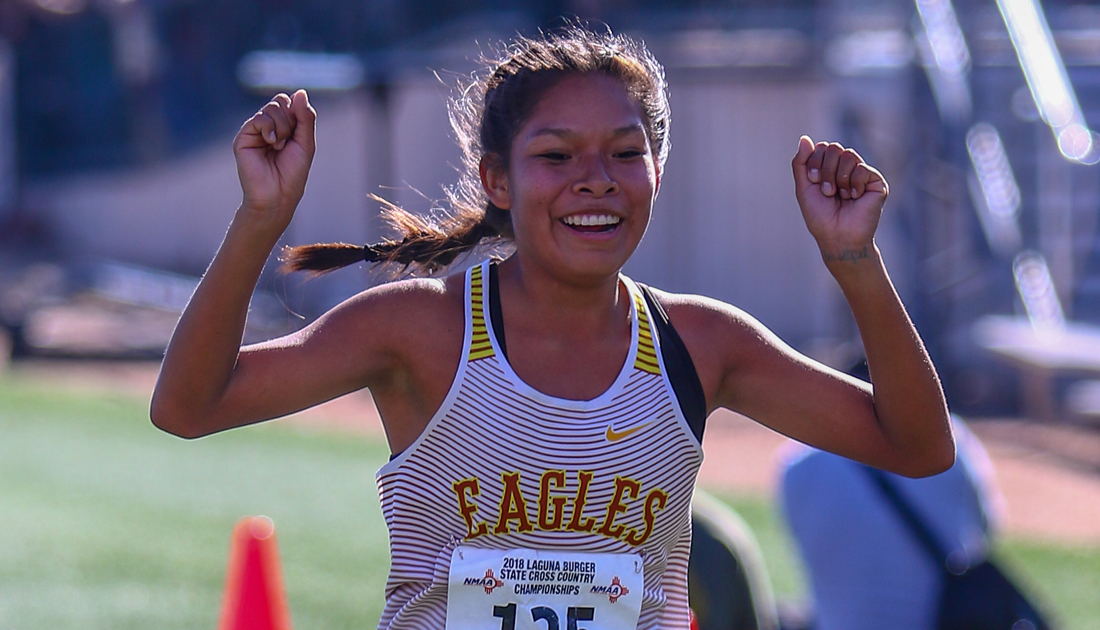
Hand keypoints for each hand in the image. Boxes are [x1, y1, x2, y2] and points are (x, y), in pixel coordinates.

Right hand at [233, 89, 316, 231]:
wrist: (277, 195)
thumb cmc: (292, 173)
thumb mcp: (306, 142)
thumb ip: (305, 117)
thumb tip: (300, 91)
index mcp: (284, 127)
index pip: (290, 103)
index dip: (298, 113)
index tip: (298, 133)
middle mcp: (268, 127)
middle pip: (280, 102)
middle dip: (290, 120)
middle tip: (288, 141)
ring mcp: (255, 131)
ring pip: (271, 108)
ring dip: (281, 127)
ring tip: (279, 146)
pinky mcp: (244, 137)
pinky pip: (259, 118)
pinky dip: (269, 129)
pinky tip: (271, 144)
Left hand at [791, 136, 887, 262]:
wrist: (837, 237)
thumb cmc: (820, 216)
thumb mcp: (804, 188)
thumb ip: (801, 163)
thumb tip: (804, 138)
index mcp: (829, 168)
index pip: (822, 147)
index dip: (814, 162)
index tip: (813, 182)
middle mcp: (845, 168)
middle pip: (834, 148)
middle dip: (825, 170)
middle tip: (827, 191)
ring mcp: (861, 173)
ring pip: (848, 155)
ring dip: (839, 178)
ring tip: (840, 196)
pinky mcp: (876, 182)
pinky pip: (862, 168)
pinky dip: (853, 184)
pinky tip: (854, 198)